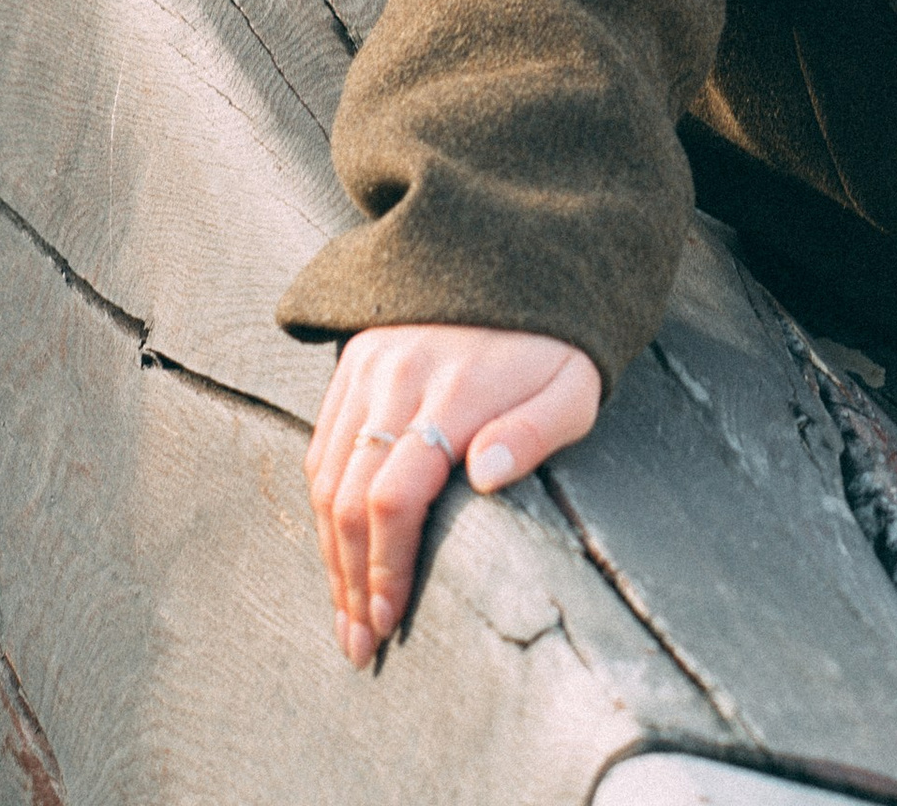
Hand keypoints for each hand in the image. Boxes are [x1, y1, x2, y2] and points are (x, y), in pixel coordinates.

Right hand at [306, 323, 600, 665]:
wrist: (524, 253)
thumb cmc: (558, 339)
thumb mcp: (573, 386)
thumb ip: (534, 433)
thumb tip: (483, 477)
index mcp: (453, 392)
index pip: (395, 496)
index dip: (386, 567)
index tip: (390, 621)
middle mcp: (397, 376)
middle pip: (349, 497)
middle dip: (350, 580)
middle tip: (360, 642)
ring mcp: (368, 365)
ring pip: (326, 476)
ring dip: (329, 553)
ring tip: (345, 612)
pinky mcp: (355, 359)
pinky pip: (323, 442)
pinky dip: (323, 504)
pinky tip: (337, 547)